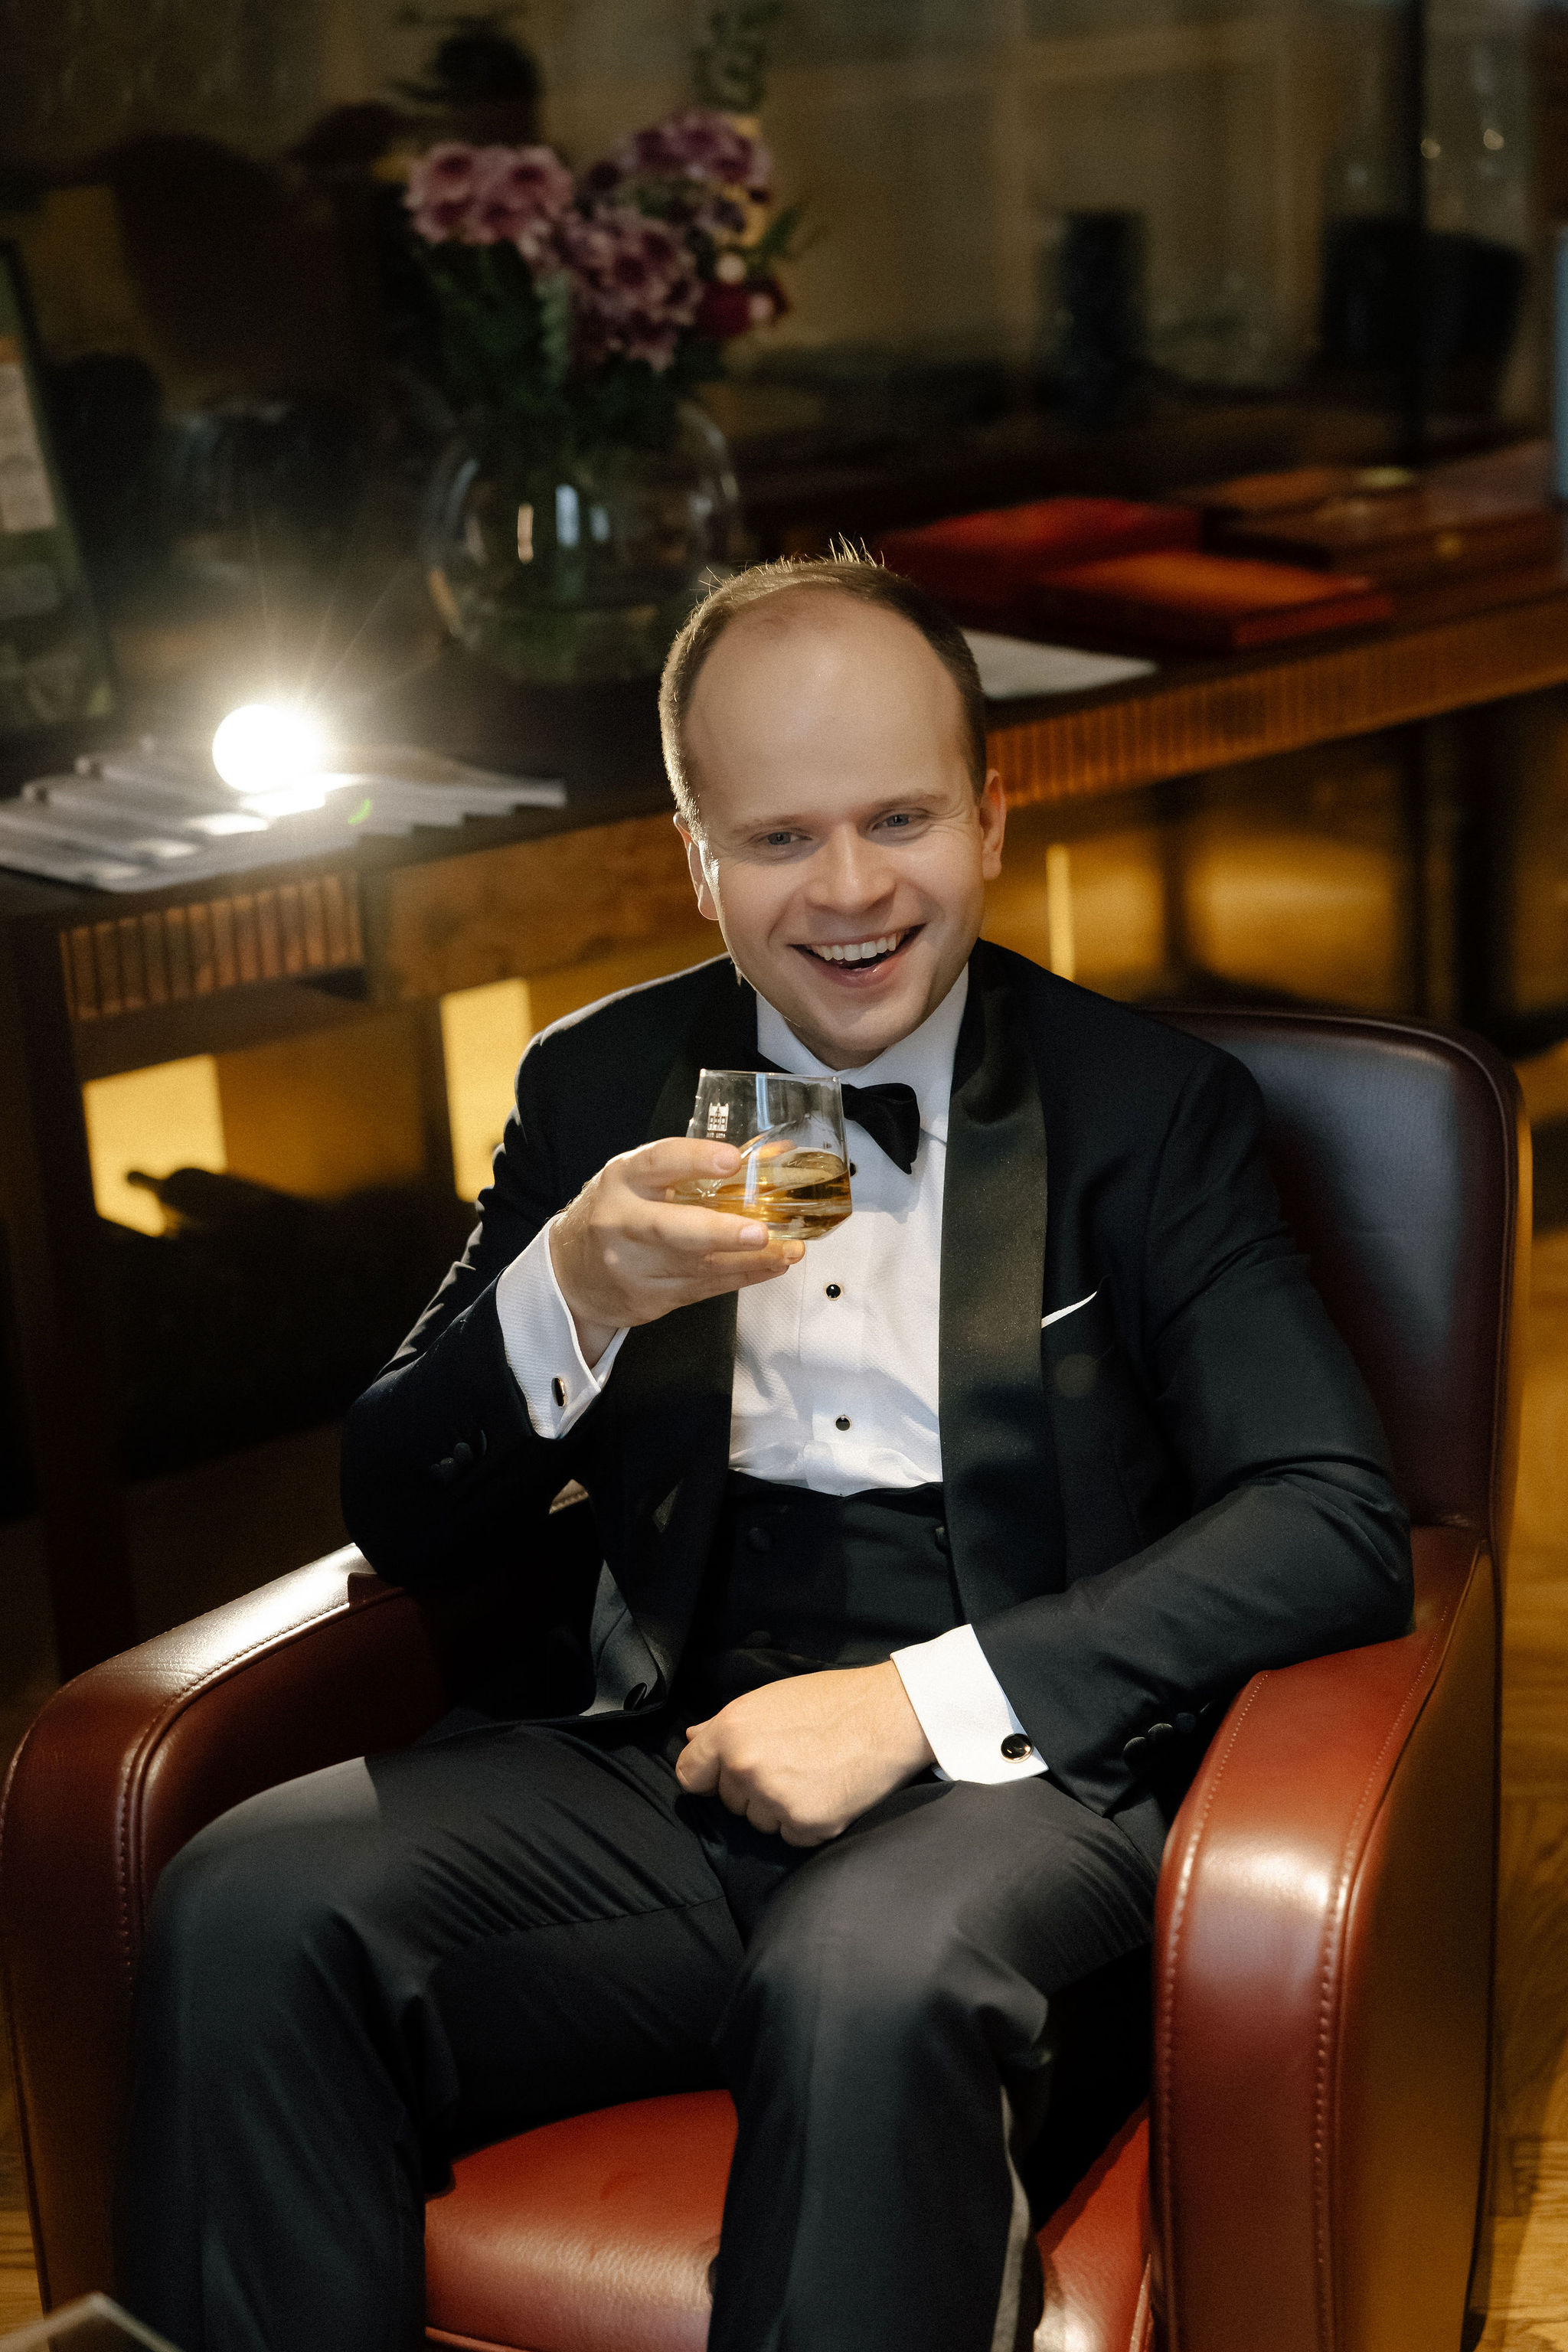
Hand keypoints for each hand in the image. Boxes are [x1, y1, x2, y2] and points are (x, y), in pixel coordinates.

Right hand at [551, 1137, 802, 1366]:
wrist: (572, 1271)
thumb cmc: (619, 1213)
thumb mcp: (644, 1180)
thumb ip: (699, 1168)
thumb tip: (772, 1156)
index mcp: (623, 1179)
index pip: (658, 1163)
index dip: (695, 1160)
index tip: (733, 1160)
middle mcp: (622, 1222)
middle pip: (669, 1229)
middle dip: (718, 1231)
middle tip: (759, 1232)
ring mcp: (633, 1266)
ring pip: (695, 1267)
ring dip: (748, 1260)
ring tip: (787, 1249)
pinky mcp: (649, 1298)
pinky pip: (704, 1289)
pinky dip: (743, 1276)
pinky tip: (772, 1265)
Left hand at [675, 1663, 935, 1846]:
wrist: (889, 1715)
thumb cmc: (831, 1700)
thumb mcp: (770, 1700)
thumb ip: (725, 1725)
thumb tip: (693, 1740)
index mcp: (731, 1731)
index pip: (690, 1774)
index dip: (708, 1775)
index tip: (723, 1775)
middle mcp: (746, 1767)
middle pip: (728, 1800)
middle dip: (751, 1788)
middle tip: (789, 1761)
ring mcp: (775, 1799)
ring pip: (758, 1822)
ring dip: (778, 1807)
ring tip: (811, 1775)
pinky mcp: (807, 1825)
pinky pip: (790, 1836)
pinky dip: (806, 1822)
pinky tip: (826, 1792)